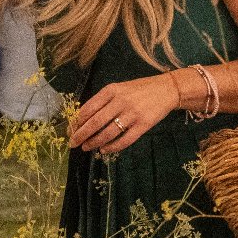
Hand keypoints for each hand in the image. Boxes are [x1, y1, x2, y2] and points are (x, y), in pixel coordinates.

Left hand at [69, 73, 184, 153]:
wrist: (166, 89)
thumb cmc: (139, 89)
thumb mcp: (119, 88)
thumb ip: (103, 100)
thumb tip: (84, 118)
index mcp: (111, 90)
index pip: (89, 108)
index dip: (77, 121)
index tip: (71, 130)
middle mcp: (120, 101)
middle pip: (95, 122)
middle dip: (81, 135)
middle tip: (73, 143)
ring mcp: (132, 114)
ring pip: (108, 133)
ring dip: (94, 142)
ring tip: (86, 147)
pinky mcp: (143, 125)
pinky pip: (124, 140)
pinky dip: (112, 147)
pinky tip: (104, 149)